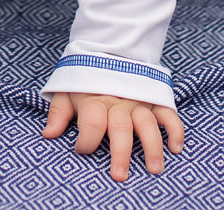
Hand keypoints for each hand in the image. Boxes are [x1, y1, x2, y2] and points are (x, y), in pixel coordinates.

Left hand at [43, 92, 183, 181]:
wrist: (108, 49)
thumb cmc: (86, 78)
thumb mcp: (67, 90)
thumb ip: (58, 113)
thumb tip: (48, 135)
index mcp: (95, 100)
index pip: (91, 122)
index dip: (86, 140)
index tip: (82, 150)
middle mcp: (118, 102)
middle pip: (121, 127)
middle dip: (121, 152)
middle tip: (119, 175)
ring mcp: (138, 101)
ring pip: (147, 123)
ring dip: (152, 146)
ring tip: (154, 168)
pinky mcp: (153, 100)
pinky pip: (168, 113)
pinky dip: (175, 129)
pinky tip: (175, 147)